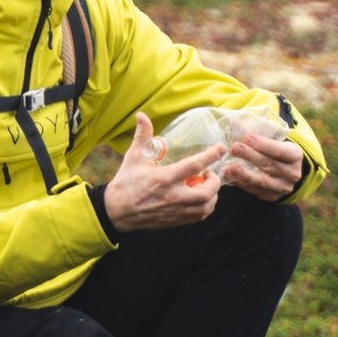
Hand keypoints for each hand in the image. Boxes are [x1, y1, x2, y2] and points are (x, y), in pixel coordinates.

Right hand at [101, 112, 224, 232]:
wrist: (117, 211)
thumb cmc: (126, 182)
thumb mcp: (133, 157)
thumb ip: (142, 136)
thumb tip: (141, 115)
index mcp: (164, 178)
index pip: (193, 166)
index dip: (210, 156)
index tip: (221, 148)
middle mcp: (173, 197)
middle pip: (206, 193)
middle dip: (214, 182)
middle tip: (209, 173)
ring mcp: (175, 211)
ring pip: (205, 207)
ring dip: (212, 196)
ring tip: (205, 186)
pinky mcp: (175, 221)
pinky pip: (199, 217)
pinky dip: (205, 207)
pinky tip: (199, 198)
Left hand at [221, 121, 305, 200]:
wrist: (285, 170)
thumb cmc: (274, 149)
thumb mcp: (274, 138)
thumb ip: (257, 131)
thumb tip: (233, 122)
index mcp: (295, 155)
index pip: (279, 150)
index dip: (263, 144)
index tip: (247, 138)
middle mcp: (292, 173)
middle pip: (269, 164)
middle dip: (250, 156)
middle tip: (234, 148)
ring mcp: (283, 187)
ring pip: (262, 181)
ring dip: (244, 174)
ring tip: (229, 167)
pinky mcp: (272, 196)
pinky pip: (255, 190)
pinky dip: (241, 183)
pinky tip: (229, 176)